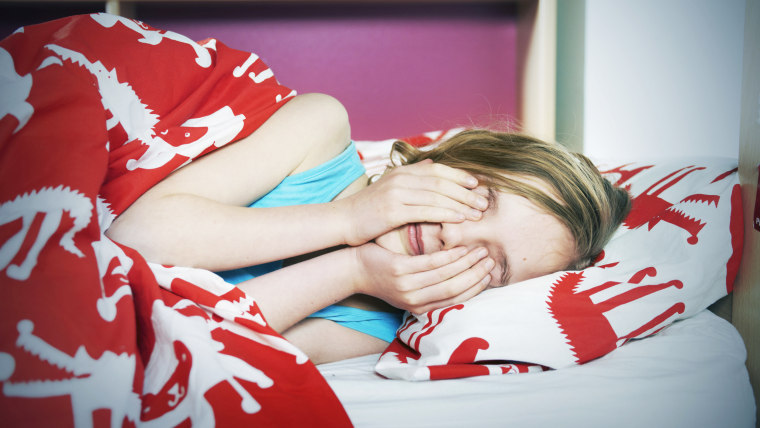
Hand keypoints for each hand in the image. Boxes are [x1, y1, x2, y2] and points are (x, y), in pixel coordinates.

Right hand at [338, 160, 488, 245]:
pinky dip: (446, 214)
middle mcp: (401, 178)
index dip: (459, 175)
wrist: (343, 220)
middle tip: (483, 202)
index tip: (477, 184)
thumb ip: (412, 176)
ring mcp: (396, 193)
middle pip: (441, 182)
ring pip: (437, 196)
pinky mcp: (393, 210)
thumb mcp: (391, 188)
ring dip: (460, 204)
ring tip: (477, 214)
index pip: (437, 169)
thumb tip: (432, 164)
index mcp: (402, 172)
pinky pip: (426, 211)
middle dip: (465, 192)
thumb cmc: (369, 209)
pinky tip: (458, 220)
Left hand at [350, 242, 493, 313]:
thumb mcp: (409, 286)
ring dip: (467, 263)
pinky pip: (431, 263)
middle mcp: (415, 302)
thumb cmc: (384, 274)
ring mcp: (407, 287)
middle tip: (490, 260)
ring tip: (480, 250)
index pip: (456, 300)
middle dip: (476, 275)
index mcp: (420, 308)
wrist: (353, 269)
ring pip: (446, 276)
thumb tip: (462, 277)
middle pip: (455, 289)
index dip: (475, 287)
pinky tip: (459, 246)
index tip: (489, 274)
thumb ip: (432, 286)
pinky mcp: (400, 271)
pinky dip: (449, 256)